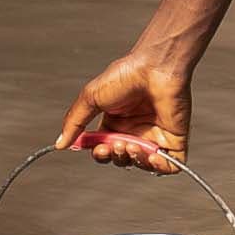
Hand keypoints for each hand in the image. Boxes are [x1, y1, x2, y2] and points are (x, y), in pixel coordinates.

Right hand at [56, 48, 193, 173]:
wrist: (154, 67)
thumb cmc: (126, 76)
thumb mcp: (91, 97)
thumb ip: (74, 122)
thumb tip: (60, 144)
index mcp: (115, 123)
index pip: (104, 149)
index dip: (99, 153)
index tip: (97, 147)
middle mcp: (135, 131)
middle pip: (121, 159)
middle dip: (115, 157)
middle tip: (114, 145)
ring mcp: (155, 136)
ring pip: (142, 164)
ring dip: (133, 160)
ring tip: (130, 145)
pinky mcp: (174, 139)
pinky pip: (169, 166)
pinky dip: (159, 167)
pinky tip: (151, 156)